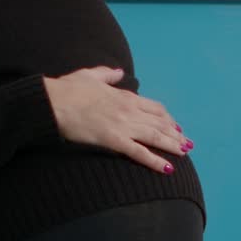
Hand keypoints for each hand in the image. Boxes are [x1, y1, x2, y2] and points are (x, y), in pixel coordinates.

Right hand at [43, 66, 191, 173]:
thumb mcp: (90, 75)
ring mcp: (122, 125)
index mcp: (124, 96)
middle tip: (187, 143)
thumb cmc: (67, 89)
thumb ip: (107, 74)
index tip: (174, 126)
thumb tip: (118, 72)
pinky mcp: (113, 139)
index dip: (167, 118)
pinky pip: (140, 152)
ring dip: (173, 145)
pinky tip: (168, 168)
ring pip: (155, 136)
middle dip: (175, 134)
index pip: (153, 108)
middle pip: (159, 123)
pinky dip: (155, 160)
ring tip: (185, 153)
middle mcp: (128, 109)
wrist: (53, 102)